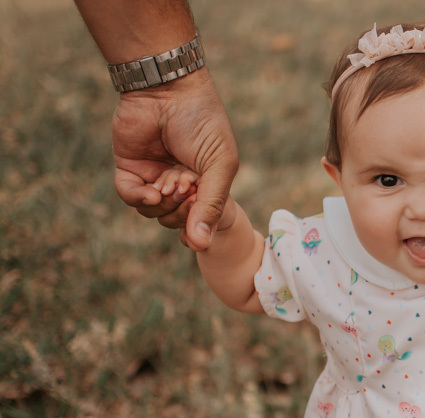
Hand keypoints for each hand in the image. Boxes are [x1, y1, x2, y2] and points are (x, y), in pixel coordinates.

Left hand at [112, 68, 238, 250]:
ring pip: (152, 212)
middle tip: (187, 184)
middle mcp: (179, 183)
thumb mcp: (219, 166)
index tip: (201, 211)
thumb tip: (200, 246)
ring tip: (171, 182)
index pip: (200, 220)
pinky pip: (130, 197)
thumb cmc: (203, 123)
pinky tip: (152, 192)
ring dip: (163, 203)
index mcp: (205, 183)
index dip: (200, 222)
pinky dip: (140, 199)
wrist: (168, 88)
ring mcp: (154, 176)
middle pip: (175, 220)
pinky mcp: (130, 168)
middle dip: (181, 208)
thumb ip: (211, 205)